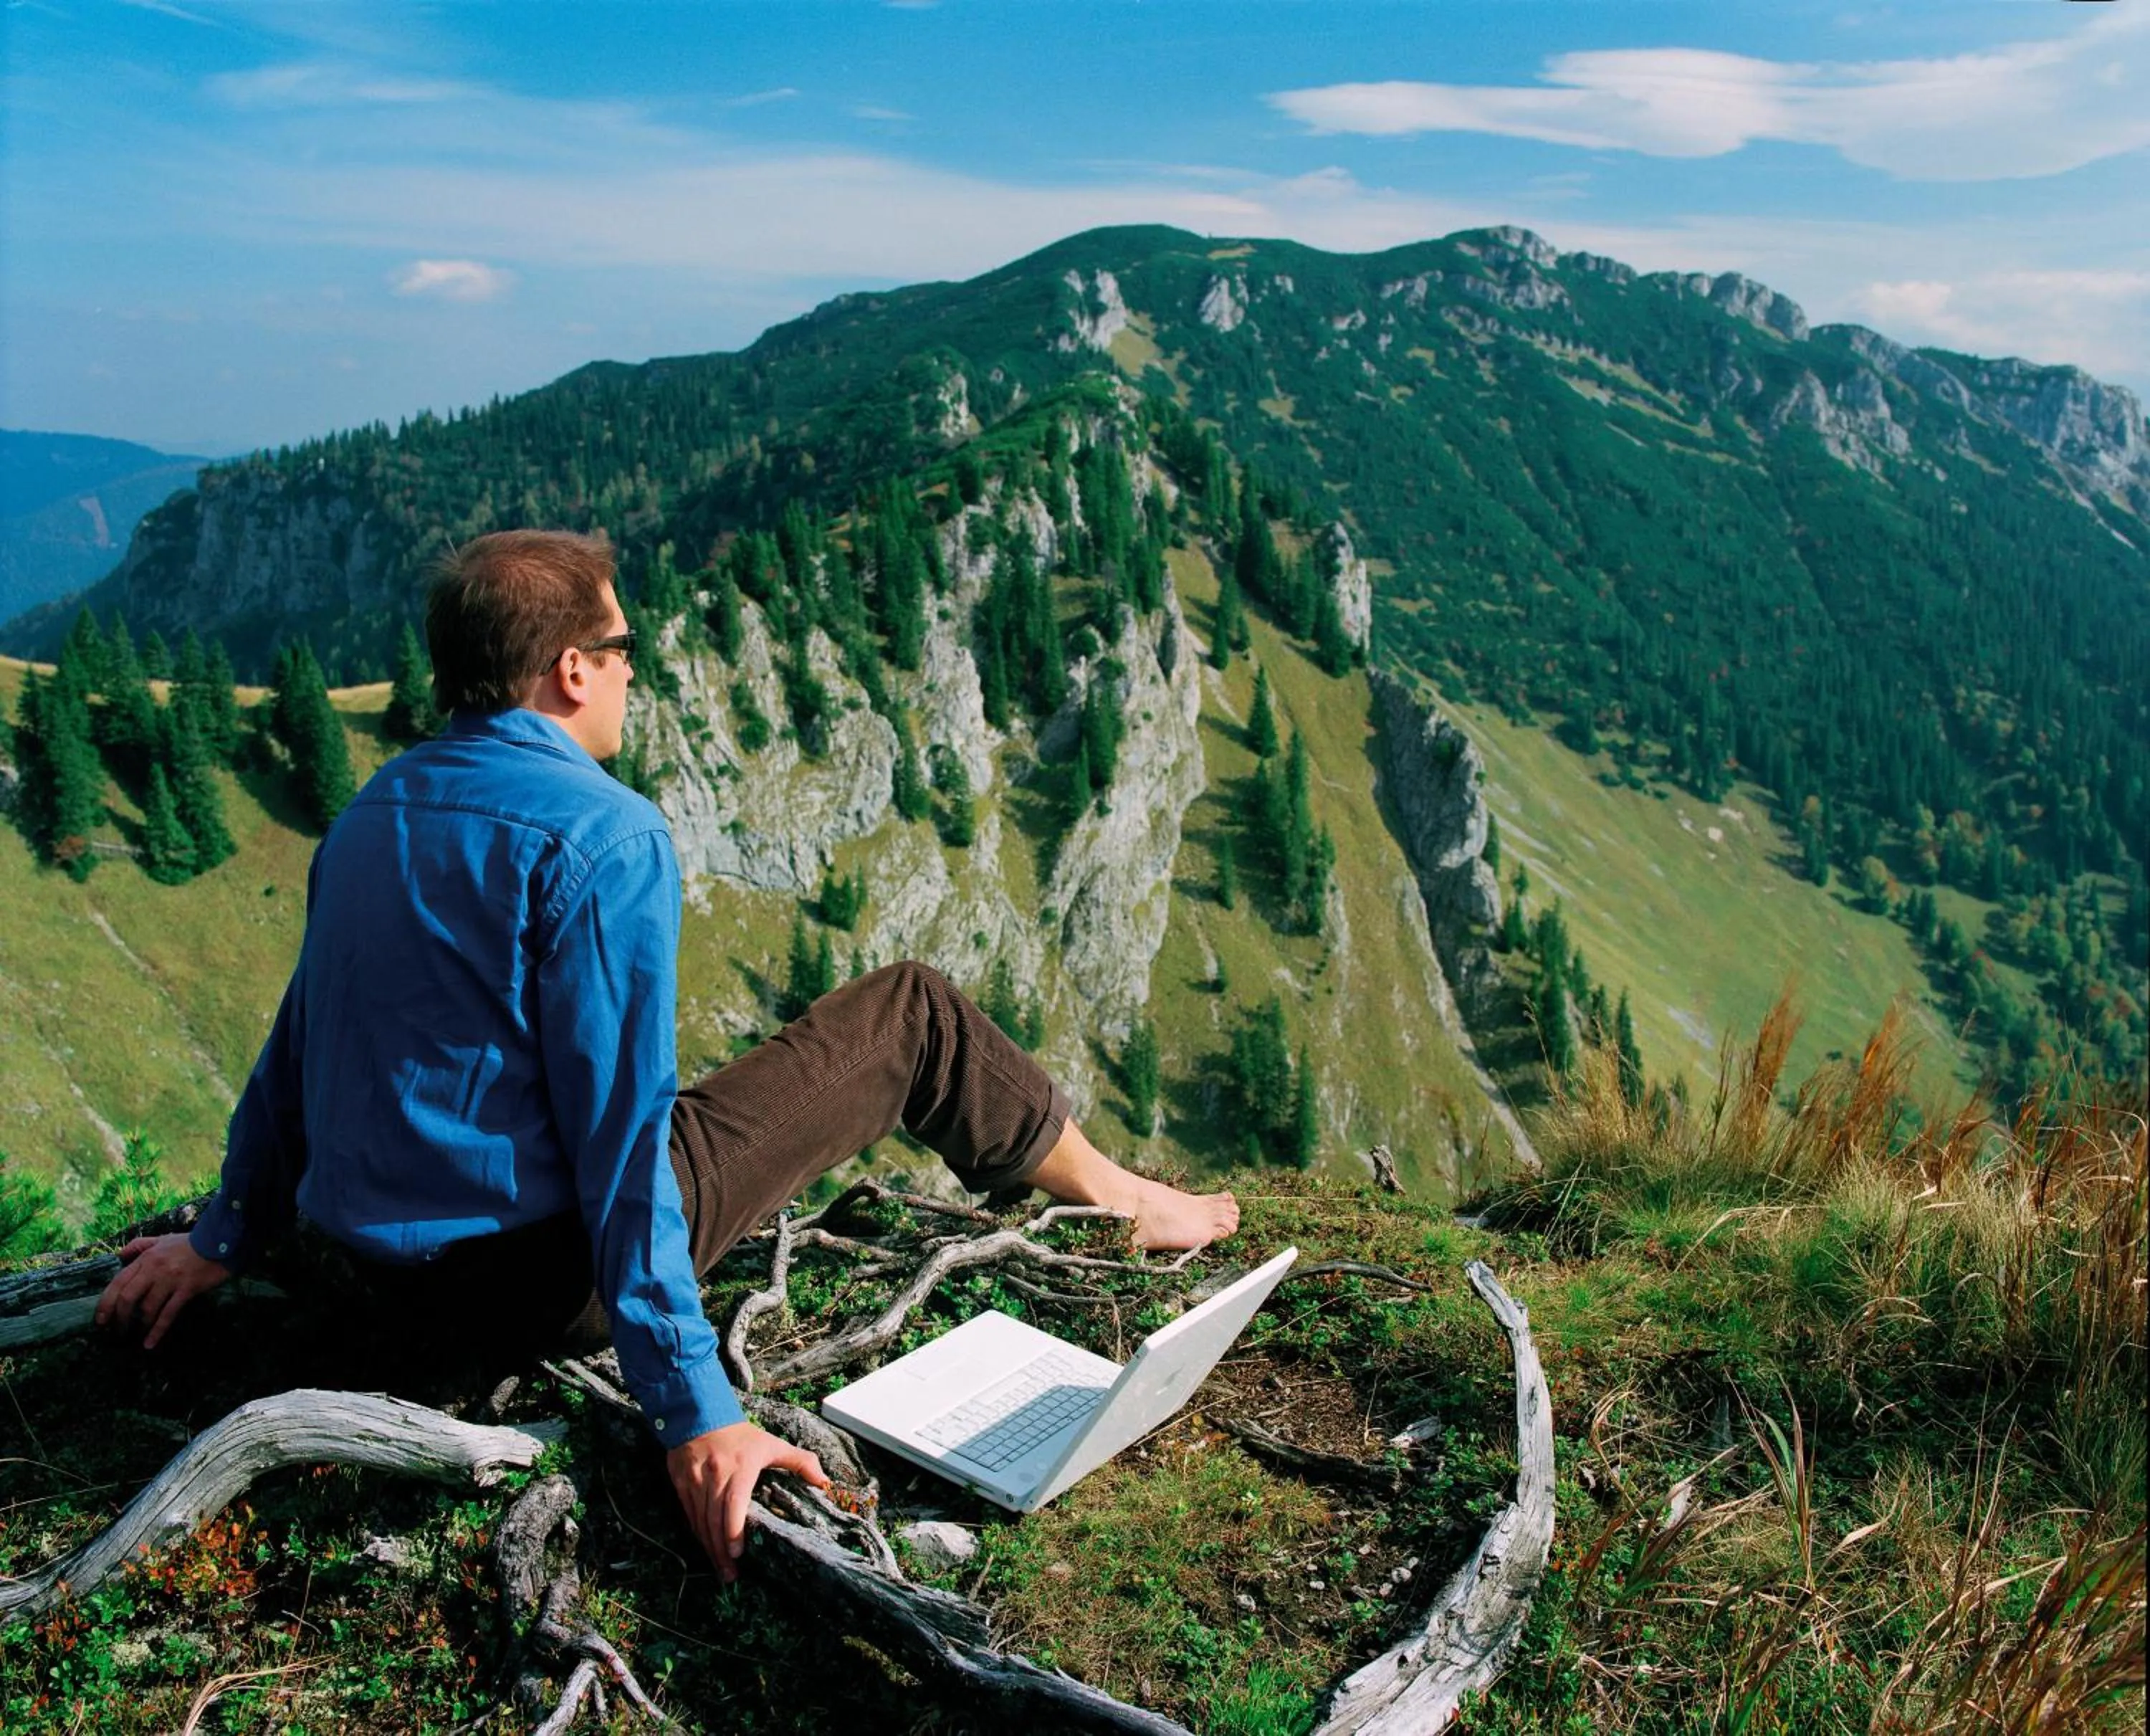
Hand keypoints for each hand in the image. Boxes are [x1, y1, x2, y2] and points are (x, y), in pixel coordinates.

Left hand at [93, 1234, 230, 1348]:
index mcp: (146, 1258)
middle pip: (128, 1297)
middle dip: (119, 1317)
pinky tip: (150, 1344)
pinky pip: (169, 1313)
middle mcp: (155, 1270)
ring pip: (147, 1308)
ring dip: (139, 1325)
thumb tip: (119, 1255)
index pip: (118, 1282)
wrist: (220, 1241)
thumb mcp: (162, 1239)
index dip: (106, 1302)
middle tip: (116, 1331)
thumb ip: (139, 1245)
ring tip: (135, 1336)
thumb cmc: (190, 1243)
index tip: (101, 1319)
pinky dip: (157, 1330)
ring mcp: (171, 1280)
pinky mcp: (187, 1290)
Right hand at [666, 1420, 828, 1582]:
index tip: (737, 1553)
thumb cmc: (741, 1435)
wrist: (701, 1415)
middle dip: (721, 1550)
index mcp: (740, 1467)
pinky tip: (707, 1547)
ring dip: (709, 1547)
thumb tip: (824, 1481)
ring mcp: (695, 1480)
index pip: (734, 1503)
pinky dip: (698, 1533)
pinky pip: (689, 1514)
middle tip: (730, 1574)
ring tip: (721, 1569)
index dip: (733, 1530)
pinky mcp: (680, 1482)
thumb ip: (800, 1461)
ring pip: (700, 1521)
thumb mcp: (772, 1444)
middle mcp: (715, 1475)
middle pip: (715, 1519)